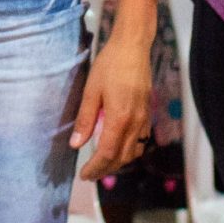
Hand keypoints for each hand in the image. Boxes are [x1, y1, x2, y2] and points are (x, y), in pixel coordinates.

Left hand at [72, 28, 155, 180]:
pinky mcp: (147, 113)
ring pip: (134, 152)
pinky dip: (130, 151)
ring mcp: (144, 119)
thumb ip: (85, 119)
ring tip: (102, 164)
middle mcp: (135, 123)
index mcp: (119, 119)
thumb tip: (76, 144)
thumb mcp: (91, 90)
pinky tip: (119, 147)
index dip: (95, 168)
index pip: (106, 154)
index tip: (83, 175)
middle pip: (122, 157)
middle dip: (105, 169)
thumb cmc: (110, 65)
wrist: (133, 47)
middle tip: (90, 174)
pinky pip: (141, 141)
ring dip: (118, 162)